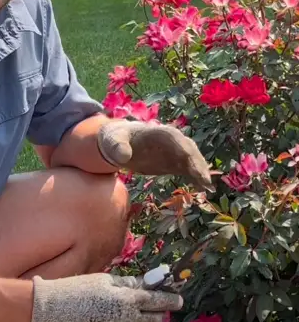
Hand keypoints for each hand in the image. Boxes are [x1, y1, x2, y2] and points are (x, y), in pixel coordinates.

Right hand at [27, 273, 182, 321]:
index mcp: (127, 299)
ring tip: (147, 321)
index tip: (179, 300)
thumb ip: (127, 284)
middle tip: (160, 309)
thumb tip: (144, 283)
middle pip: (154, 320)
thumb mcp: (104, 280)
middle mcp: (127, 320)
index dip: (169, 300)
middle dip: (160, 314)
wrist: (53, 312)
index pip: (156, 300)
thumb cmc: (78, 290)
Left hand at [97, 119, 213, 190]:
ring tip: (208, 188)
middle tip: (204, 180)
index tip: (191, 163)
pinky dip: (197, 178)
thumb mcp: (113, 141)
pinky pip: (189, 170)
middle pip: (189, 149)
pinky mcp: (174, 163)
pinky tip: (204, 190)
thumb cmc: (116, 139)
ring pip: (193, 160)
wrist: (119, 143)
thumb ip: (118, 147)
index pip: (176, 139)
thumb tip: (124, 156)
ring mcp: (174, 152)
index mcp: (158, 132)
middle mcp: (171, 140)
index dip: (185, 150)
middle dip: (198, 163)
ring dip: (201, 172)